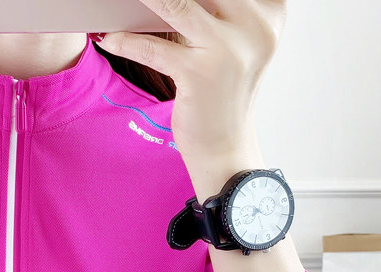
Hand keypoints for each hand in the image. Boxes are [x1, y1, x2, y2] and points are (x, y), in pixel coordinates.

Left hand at [95, 0, 286, 160]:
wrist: (225, 147)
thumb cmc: (224, 94)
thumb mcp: (233, 44)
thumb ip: (217, 12)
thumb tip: (169, 0)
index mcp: (270, 13)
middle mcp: (255, 26)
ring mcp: (227, 50)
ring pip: (177, 5)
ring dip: (145, 0)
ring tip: (120, 1)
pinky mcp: (198, 74)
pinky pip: (153, 47)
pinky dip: (126, 42)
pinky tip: (110, 39)